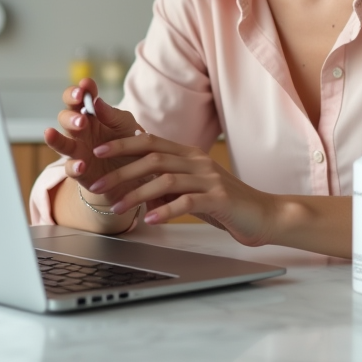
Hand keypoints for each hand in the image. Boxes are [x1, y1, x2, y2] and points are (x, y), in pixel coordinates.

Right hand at [44, 79, 145, 203]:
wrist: (137, 171)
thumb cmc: (128, 141)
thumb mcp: (125, 124)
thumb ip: (111, 114)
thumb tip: (97, 100)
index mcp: (90, 115)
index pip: (77, 99)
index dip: (77, 92)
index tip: (85, 86)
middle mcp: (79, 131)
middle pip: (65, 118)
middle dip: (70, 117)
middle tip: (81, 120)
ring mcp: (78, 151)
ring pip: (60, 143)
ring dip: (56, 138)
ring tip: (50, 133)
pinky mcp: (80, 171)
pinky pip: (70, 169)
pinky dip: (74, 166)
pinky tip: (81, 164)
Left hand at [84, 131, 277, 246]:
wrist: (263, 214)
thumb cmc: (224, 204)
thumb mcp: (190, 191)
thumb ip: (165, 188)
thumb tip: (137, 193)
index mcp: (188, 154)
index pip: (150, 142)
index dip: (123, 144)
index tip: (98, 151)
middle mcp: (197, 161)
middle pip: (153, 158)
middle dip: (121, 172)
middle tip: (97, 185)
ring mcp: (209, 179)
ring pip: (166, 179)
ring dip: (137, 194)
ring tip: (117, 208)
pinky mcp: (219, 199)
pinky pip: (187, 202)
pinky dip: (166, 210)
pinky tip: (150, 219)